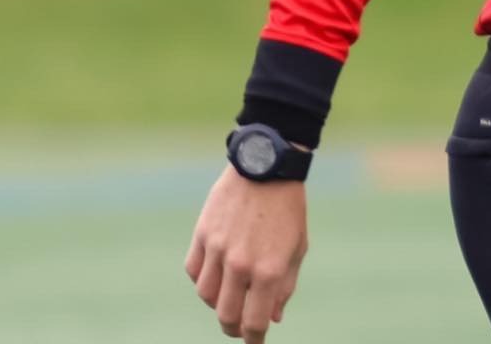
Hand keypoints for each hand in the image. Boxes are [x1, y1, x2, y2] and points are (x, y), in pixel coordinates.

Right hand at [186, 165, 307, 341]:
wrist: (268, 163)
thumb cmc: (288, 207)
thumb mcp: (297, 247)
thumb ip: (284, 286)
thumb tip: (271, 319)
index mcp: (268, 269)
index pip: (253, 323)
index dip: (253, 339)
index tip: (255, 342)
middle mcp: (240, 264)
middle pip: (226, 316)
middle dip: (234, 328)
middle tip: (240, 327)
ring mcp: (218, 249)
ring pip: (206, 296)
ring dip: (217, 302)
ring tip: (230, 296)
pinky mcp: (202, 234)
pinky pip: (194, 271)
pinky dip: (202, 278)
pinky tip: (215, 274)